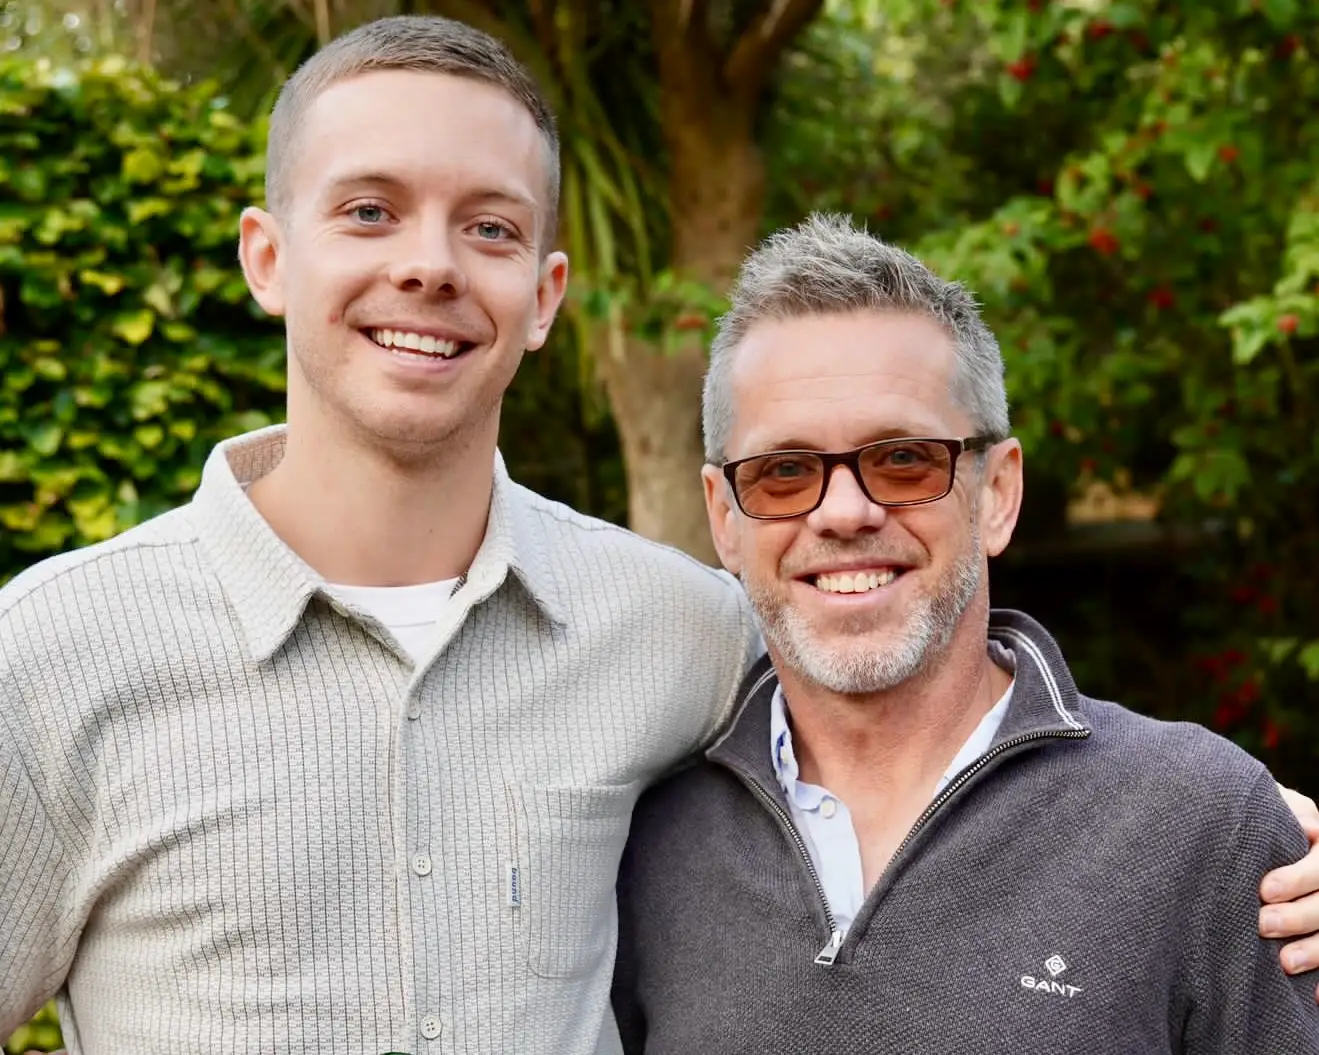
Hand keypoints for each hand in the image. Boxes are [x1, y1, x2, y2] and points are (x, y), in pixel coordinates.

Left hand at [1260, 784, 1318, 1000]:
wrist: (1242, 835)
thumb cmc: (1250, 817)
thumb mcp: (1262, 804)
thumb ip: (1279, 808)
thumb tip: (1304, 824)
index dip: (1299, 878)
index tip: (1263, 889)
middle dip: (1300, 916)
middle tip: (1262, 924)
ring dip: (1315, 950)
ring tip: (1284, 964)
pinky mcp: (1317, 934)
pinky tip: (1314, 996)